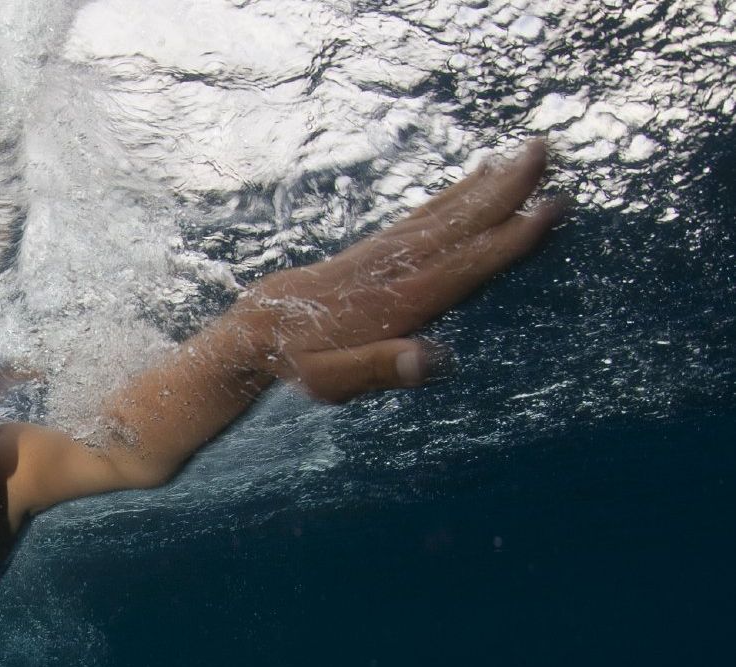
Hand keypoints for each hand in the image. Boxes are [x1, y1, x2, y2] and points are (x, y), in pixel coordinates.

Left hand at [236, 139, 562, 402]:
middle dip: (504, 190)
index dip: (507, 241)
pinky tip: (477, 176)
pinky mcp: (375, 248)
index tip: (548, 210)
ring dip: (487, 182)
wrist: (253, 328)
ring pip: (444, 212)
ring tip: (526, 152)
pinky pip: (423, 214)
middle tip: (544, 151)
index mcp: (394, 301)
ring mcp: (384, 253)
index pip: (462, 267)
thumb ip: (380, 367)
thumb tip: (432, 358)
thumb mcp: (331, 380)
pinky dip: (454, 193)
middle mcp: (394, 268)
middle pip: (457, 225)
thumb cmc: (297, 361)